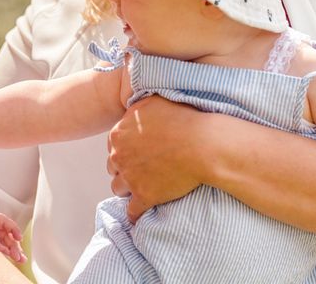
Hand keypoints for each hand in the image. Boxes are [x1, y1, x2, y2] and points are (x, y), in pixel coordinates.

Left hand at [0, 200, 25, 263]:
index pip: (5, 222)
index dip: (13, 229)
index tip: (19, 238)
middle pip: (7, 234)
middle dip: (14, 245)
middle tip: (19, 256)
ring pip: (5, 241)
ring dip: (12, 250)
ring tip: (21, 259)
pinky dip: (5, 251)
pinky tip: (11, 256)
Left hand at [107, 96, 211, 222]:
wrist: (202, 145)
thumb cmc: (183, 119)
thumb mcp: (153, 101)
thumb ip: (136, 107)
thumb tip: (131, 108)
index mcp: (117, 133)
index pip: (112, 145)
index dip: (125, 149)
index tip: (137, 152)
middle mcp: (118, 156)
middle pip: (113, 166)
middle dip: (125, 168)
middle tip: (141, 169)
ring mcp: (130, 177)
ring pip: (118, 188)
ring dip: (128, 189)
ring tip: (141, 188)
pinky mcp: (144, 196)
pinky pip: (132, 211)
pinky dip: (135, 214)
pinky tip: (139, 214)